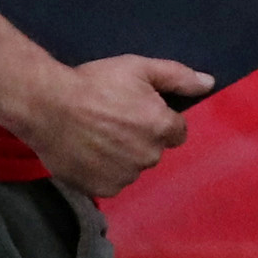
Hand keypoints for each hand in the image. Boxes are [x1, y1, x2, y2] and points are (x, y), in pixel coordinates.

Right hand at [8, 54, 211, 198]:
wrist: (47, 106)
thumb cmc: (94, 83)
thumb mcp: (137, 68)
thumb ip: (177, 77)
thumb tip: (210, 84)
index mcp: (162, 127)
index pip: (176, 131)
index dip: (157, 119)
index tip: (135, 110)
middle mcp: (149, 156)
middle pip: (154, 149)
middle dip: (140, 138)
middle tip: (111, 121)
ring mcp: (126, 176)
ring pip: (133, 167)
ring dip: (122, 156)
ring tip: (95, 137)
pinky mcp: (104, 189)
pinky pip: (112, 181)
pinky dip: (103, 171)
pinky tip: (87, 153)